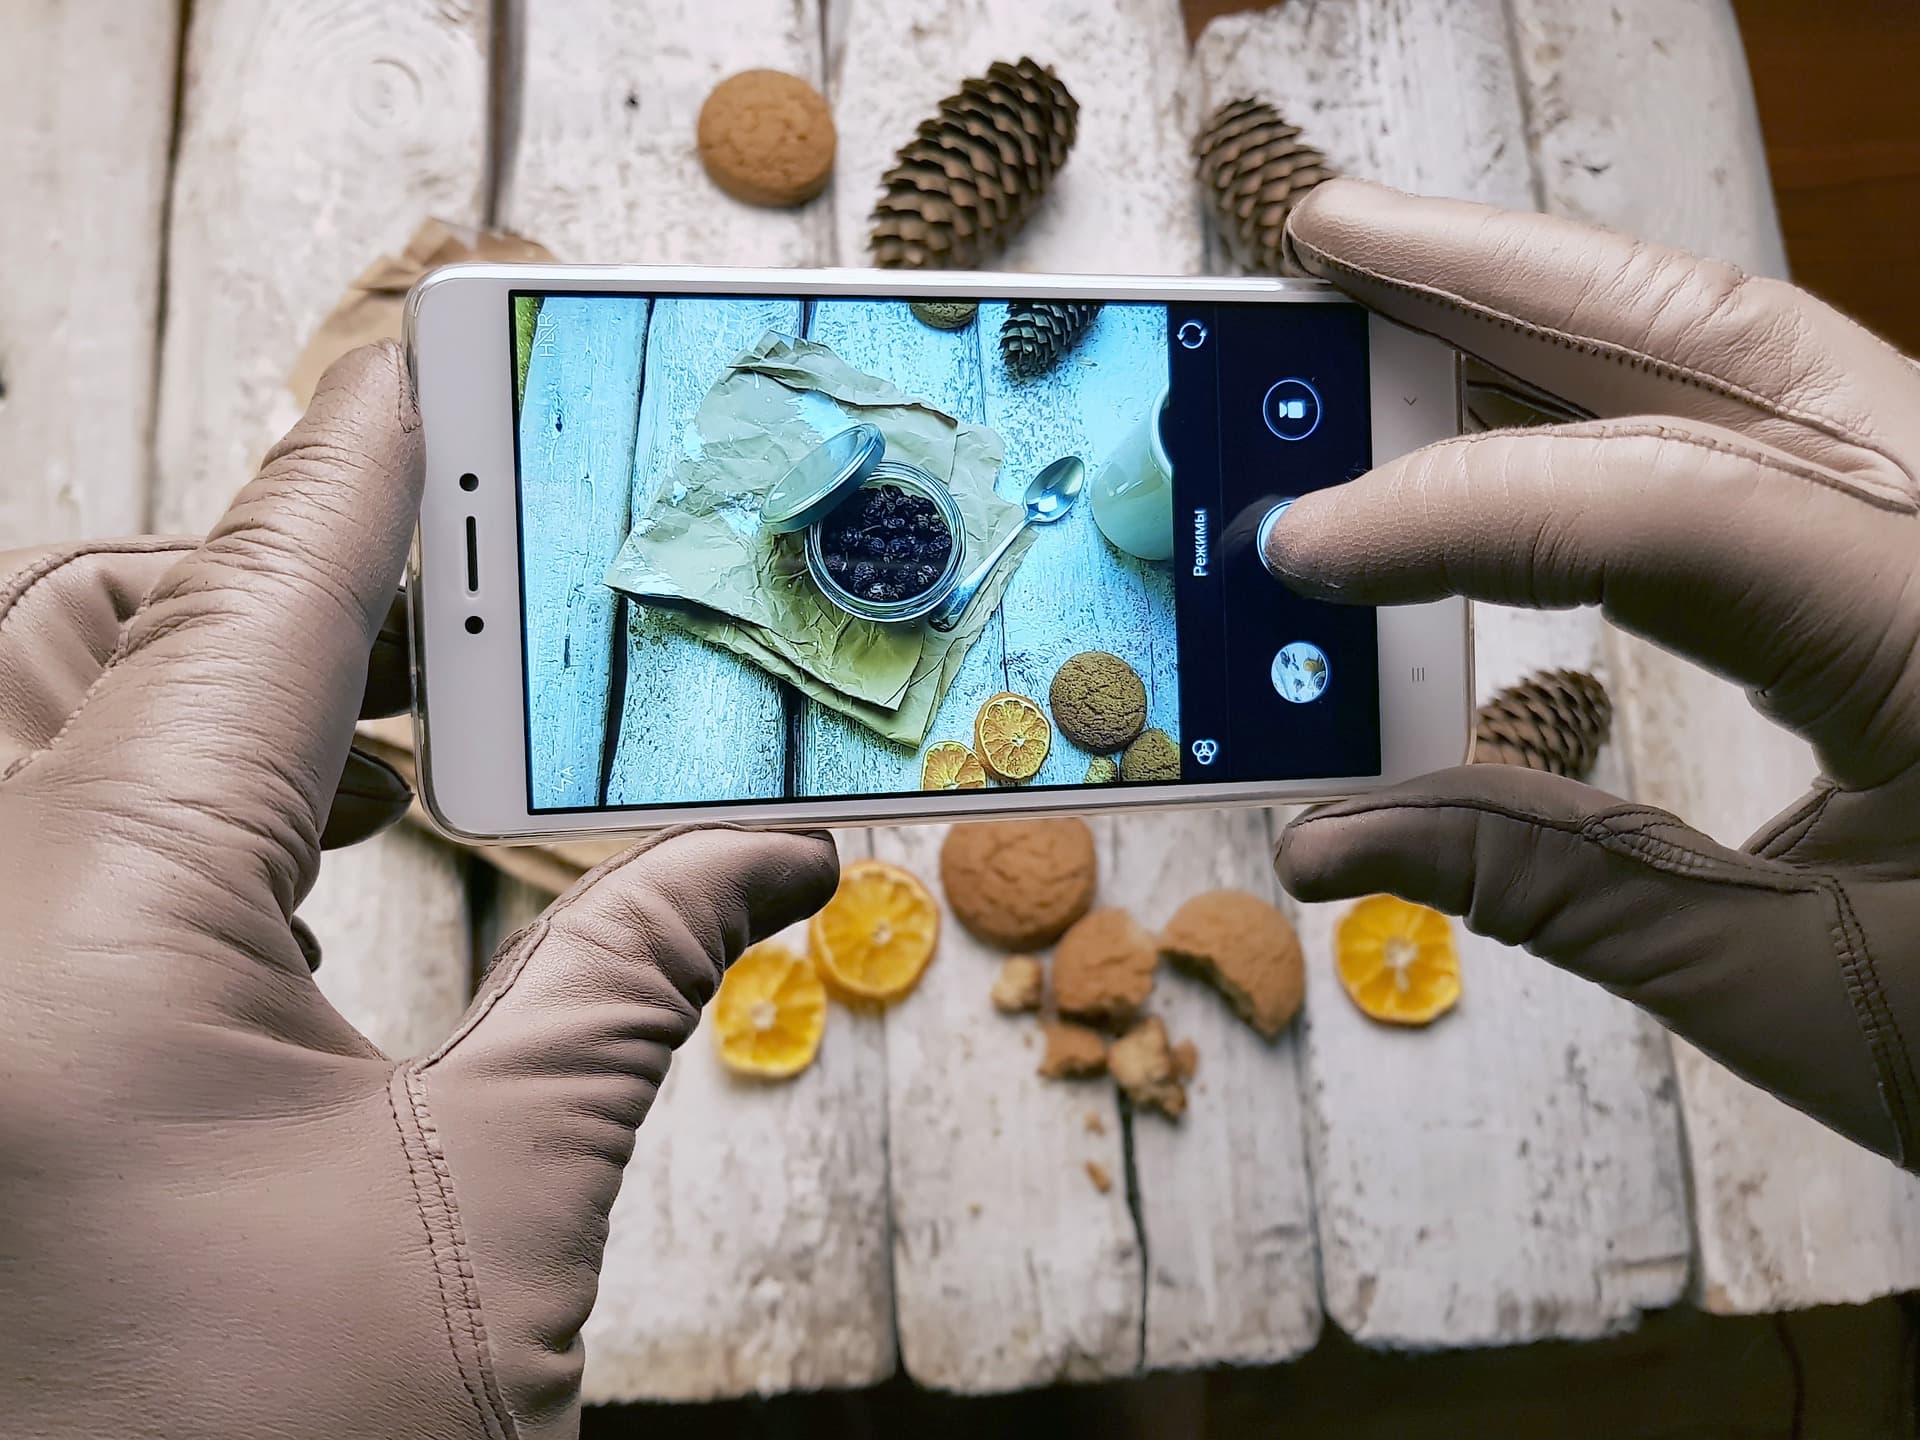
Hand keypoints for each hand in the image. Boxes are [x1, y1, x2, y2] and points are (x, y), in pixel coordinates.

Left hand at [0, 342, 837, 1437]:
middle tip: (461, 606)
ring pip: (38, 729)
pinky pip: (38, 848)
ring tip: (411, 733)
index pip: (247, 616)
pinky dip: (170, 804)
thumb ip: (631, 984)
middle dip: (271, 581)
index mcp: (79, 947)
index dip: (366, 475)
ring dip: (221, 691)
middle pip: (80, 629)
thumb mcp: (500, 1212)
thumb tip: (784, 860)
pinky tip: (309, 858)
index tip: (440, 360)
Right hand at [1267, 180, 1919, 1166]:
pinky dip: (1601, 393)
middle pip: (1712, 340)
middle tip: (1322, 245)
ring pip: (1735, 356)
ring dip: (1541, 311)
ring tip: (1374, 287)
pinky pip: (1748, 426)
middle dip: (1495, 280)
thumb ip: (1550, 889)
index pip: (1673, 512)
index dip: (1462, 514)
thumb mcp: (1792, 988)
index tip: (1302, 547)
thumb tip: (1328, 840)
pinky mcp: (1907, 539)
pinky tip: (1491, 401)